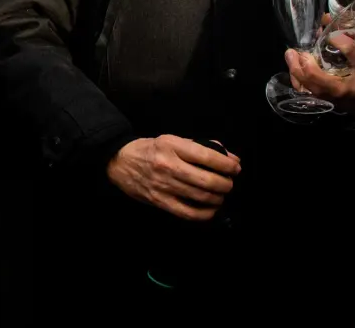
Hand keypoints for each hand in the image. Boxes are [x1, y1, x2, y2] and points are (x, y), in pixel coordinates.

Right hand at [106, 135, 239, 220]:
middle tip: (228, 183)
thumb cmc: (149, 149)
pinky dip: (205, 213)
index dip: (227, 165)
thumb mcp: (172, 140)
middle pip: (208, 180)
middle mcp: (168, 165)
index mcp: (172, 146)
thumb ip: (199, 147)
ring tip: (220, 195)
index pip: (207, 156)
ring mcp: (164, 185)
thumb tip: (229, 158)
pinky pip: (189, 213)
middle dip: (226, 184)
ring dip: (218, 198)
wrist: (119, 161)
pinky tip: (210, 209)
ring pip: (201, 197)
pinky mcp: (160, 201)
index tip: (235, 168)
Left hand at [286, 40, 354, 100]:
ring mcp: (336, 100)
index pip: (319, 82)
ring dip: (298, 74)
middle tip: (291, 52)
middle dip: (296, 69)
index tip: (303, 52)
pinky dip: (307, 78)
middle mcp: (337, 99)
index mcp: (347, 89)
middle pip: (307, 88)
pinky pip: (315, 90)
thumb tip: (333, 35)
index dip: (307, 67)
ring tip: (295, 57)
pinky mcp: (337, 99)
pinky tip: (307, 65)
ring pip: (309, 91)